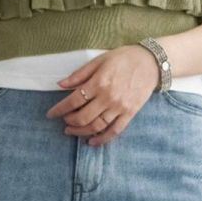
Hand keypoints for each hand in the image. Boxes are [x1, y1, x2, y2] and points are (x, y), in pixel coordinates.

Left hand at [44, 44, 160, 144]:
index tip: (51, 114)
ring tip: (72, 131)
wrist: (151, 63)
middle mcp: (108, 97)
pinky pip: (114, 131)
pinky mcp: (129, 113)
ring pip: (96, 126)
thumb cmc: (124, 58)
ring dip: (81, 132)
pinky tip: (92, 142)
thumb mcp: (99, 60)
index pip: (73, 100)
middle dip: (70, 122)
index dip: (59, 109)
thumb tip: (60, 84)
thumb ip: (79, 74)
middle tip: (64, 122)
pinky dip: (102, 139)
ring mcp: (119, 107)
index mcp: (98, 82)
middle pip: (83, 117)